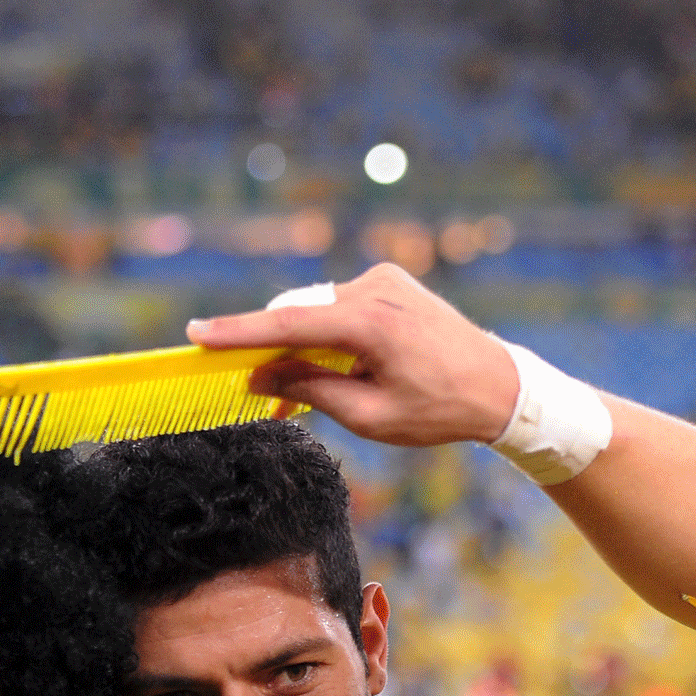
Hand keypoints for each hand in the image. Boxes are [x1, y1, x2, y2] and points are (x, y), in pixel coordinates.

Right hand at [186, 265, 519, 448]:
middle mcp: (375, 289)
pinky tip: (344, 367)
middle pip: (300, 316)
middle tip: (257, 390)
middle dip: (274, 351)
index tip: (196, 334)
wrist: (499, 386)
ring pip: (319, 311)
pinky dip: (330, 333)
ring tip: (312, 389)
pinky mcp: (392, 280)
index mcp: (370, 323)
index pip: (288, 326)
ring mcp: (384, 279)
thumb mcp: (370, 416)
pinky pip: (341, 305)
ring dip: (306, 346)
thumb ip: (311, 390)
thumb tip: (261, 377)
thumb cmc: (439, 409)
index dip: (238, 334)